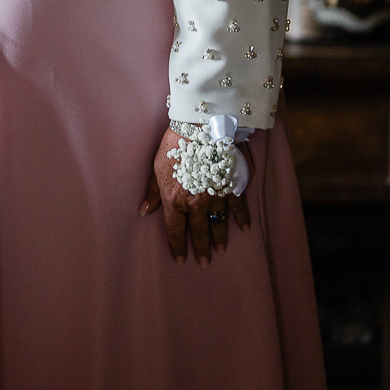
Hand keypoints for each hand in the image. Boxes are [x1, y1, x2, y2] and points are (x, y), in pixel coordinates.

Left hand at [138, 125, 249, 264]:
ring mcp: (215, 196)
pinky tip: (245, 228)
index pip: (175, 230)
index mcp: (175, 200)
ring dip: (219, 238)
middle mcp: (195, 203)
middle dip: (201, 249)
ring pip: (218, 223)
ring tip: (220, 249)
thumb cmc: (173, 146)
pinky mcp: (232, 187)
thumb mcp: (156, 169)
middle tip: (204, 262)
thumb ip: (153, 192)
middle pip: (199, 231)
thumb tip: (145, 211)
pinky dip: (242, 219)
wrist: (198, 127)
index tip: (181, 259)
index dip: (177, 246)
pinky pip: (239, 208)